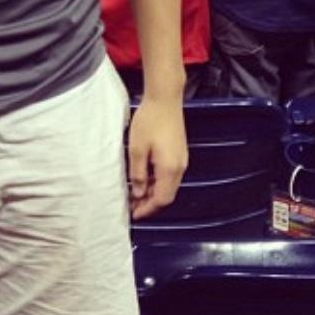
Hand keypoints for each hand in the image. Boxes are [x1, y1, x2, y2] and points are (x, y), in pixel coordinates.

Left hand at [127, 96, 186, 219]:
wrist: (165, 99)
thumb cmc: (149, 121)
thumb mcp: (137, 149)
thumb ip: (138, 174)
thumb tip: (138, 193)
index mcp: (170, 169)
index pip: (161, 199)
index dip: (148, 209)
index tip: (134, 214)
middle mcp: (180, 168)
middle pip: (167, 195)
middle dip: (150, 204)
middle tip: (133, 207)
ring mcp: (181, 160)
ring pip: (168, 185)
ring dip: (154, 193)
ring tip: (136, 194)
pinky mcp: (179, 153)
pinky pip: (170, 175)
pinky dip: (158, 182)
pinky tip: (145, 179)